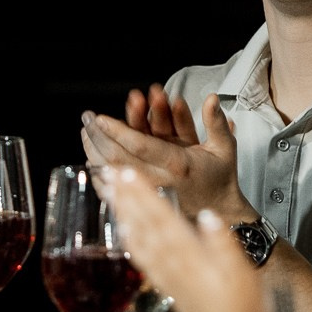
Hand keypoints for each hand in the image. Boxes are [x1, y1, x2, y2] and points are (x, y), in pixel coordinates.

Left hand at [83, 92, 250, 220]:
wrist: (221, 212)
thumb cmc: (220, 178)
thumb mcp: (225, 148)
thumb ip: (216, 123)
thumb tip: (212, 98)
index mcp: (178, 165)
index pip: (140, 145)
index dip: (117, 130)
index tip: (99, 118)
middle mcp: (160, 180)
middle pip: (119, 158)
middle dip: (100, 137)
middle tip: (87, 120)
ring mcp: (150, 193)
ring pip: (114, 173)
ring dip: (96, 152)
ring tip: (86, 133)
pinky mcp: (143, 202)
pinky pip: (114, 190)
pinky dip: (101, 174)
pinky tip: (91, 159)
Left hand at [105, 169, 269, 311]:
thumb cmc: (244, 311)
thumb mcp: (244, 274)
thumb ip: (223, 244)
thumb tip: (208, 217)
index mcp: (192, 258)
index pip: (163, 218)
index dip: (143, 195)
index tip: (128, 174)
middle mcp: (175, 265)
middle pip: (146, 226)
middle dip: (127, 199)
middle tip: (110, 174)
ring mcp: (168, 278)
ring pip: (141, 241)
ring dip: (125, 216)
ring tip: (112, 195)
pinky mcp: (168, 288)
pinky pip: (144, 262)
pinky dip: (132, 245)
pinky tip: (125, 234)